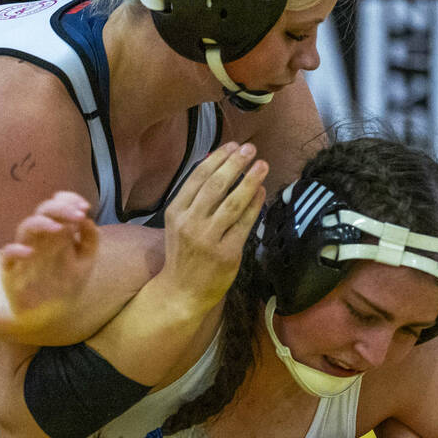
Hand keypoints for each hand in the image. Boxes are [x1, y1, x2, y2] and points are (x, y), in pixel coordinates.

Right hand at [0, 191, 97, 331]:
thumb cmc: (63, 284)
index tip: (85, 207)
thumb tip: (88, 220)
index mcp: (56, 233)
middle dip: (61, 208)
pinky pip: (7, 254)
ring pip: (25, 226)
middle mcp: (40, 238)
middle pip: (43, 211)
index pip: (58, 206)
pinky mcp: (11, 269)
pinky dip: (16, 250)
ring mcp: (24, 251)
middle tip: (79, 215)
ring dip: (42, 223)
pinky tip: (30, 252)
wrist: (43, 314)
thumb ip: (90, 241)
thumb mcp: (84, 264)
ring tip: (60, 229)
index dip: (69, 200)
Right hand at [159, 142, 266, 310]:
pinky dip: (255, 205)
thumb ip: (194, 196)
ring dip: (250, 180)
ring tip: (262, 164)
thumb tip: (214, 162)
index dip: (218, 158)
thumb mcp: (179, 222)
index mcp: (176, 212)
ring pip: (232, 203)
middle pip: (215, 186)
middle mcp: (190, 223)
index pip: (198, 178)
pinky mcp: (227, 253)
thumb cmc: (183, 253)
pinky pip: (245, 224)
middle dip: (235, 163)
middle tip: (250, 149)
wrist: (181, 291)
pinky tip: (262, 191)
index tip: (233, 145)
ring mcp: (209, 239)